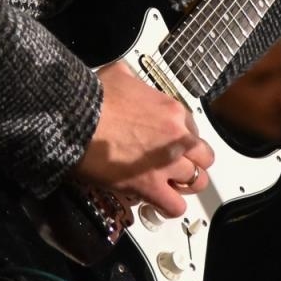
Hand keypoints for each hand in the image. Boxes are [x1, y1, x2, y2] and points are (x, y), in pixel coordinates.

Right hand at [74, 60, 214, 216]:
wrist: (75, 119)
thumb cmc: (93, 96)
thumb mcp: (119, 73)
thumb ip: (133, 80)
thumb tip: (127, 81)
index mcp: (173, 110)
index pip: (193, 130)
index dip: (182, 138)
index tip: (168, 143)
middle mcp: (177, 138)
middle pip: (204, 157)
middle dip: (191, 161)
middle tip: (173, 164)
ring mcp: (166, 164)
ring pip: (197, 182)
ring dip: (184, 184)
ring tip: (169, 184)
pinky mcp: (149, 186)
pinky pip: (175, 207)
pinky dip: (169, 206)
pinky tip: (157, 200)